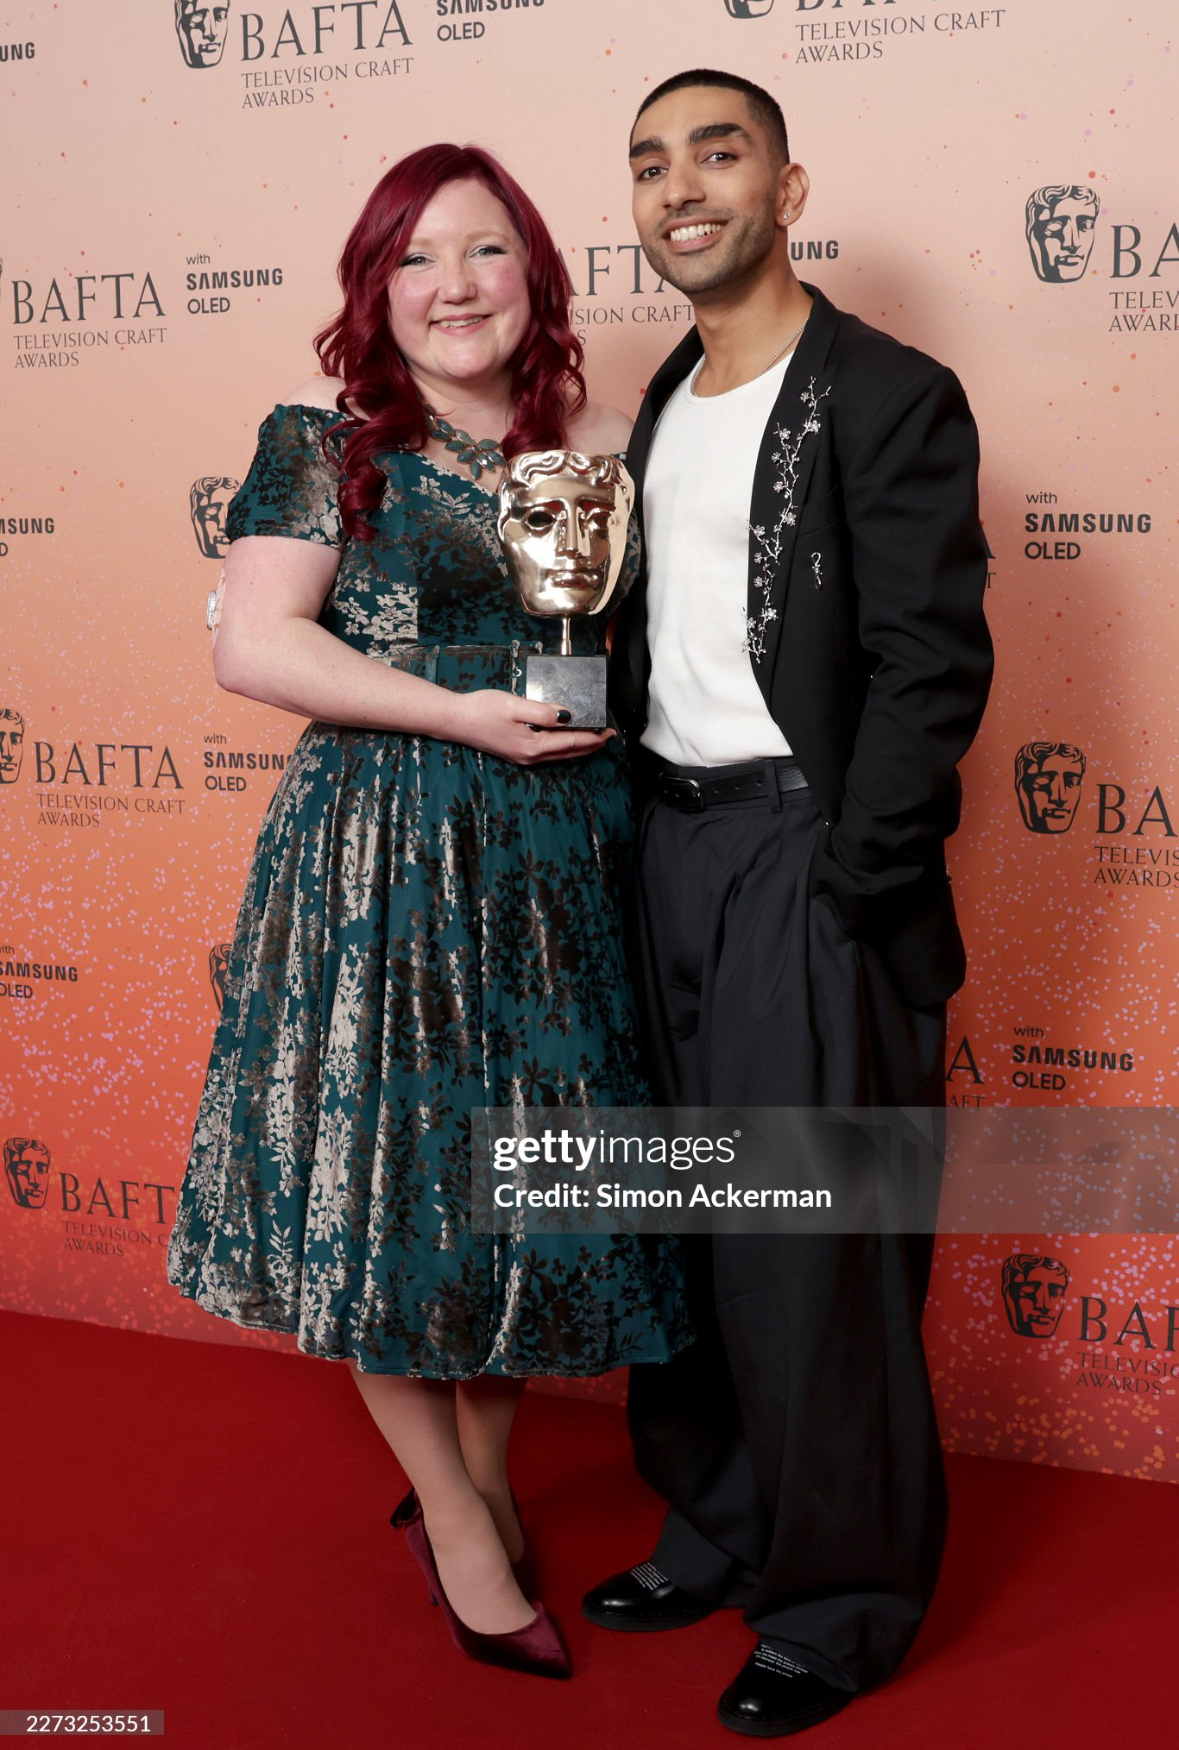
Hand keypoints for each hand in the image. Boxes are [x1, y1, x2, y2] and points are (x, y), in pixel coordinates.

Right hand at [448, 690, 616, 764]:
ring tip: (594, 739)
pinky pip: (549, 754)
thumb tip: (568, 716)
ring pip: (560, 755)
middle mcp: (530, 756)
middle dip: (591, 745)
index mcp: (533, 746)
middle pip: (569, 753)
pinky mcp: (517, 753)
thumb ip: (543, 712)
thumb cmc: (482, 709)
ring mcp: (523, 757)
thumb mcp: (515, 706)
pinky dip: (564, 748)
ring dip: (579, 748)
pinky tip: (567, 742)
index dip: (594, 737)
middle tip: (609, 737)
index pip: (572, 742)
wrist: (455, 721)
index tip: (610, 731)